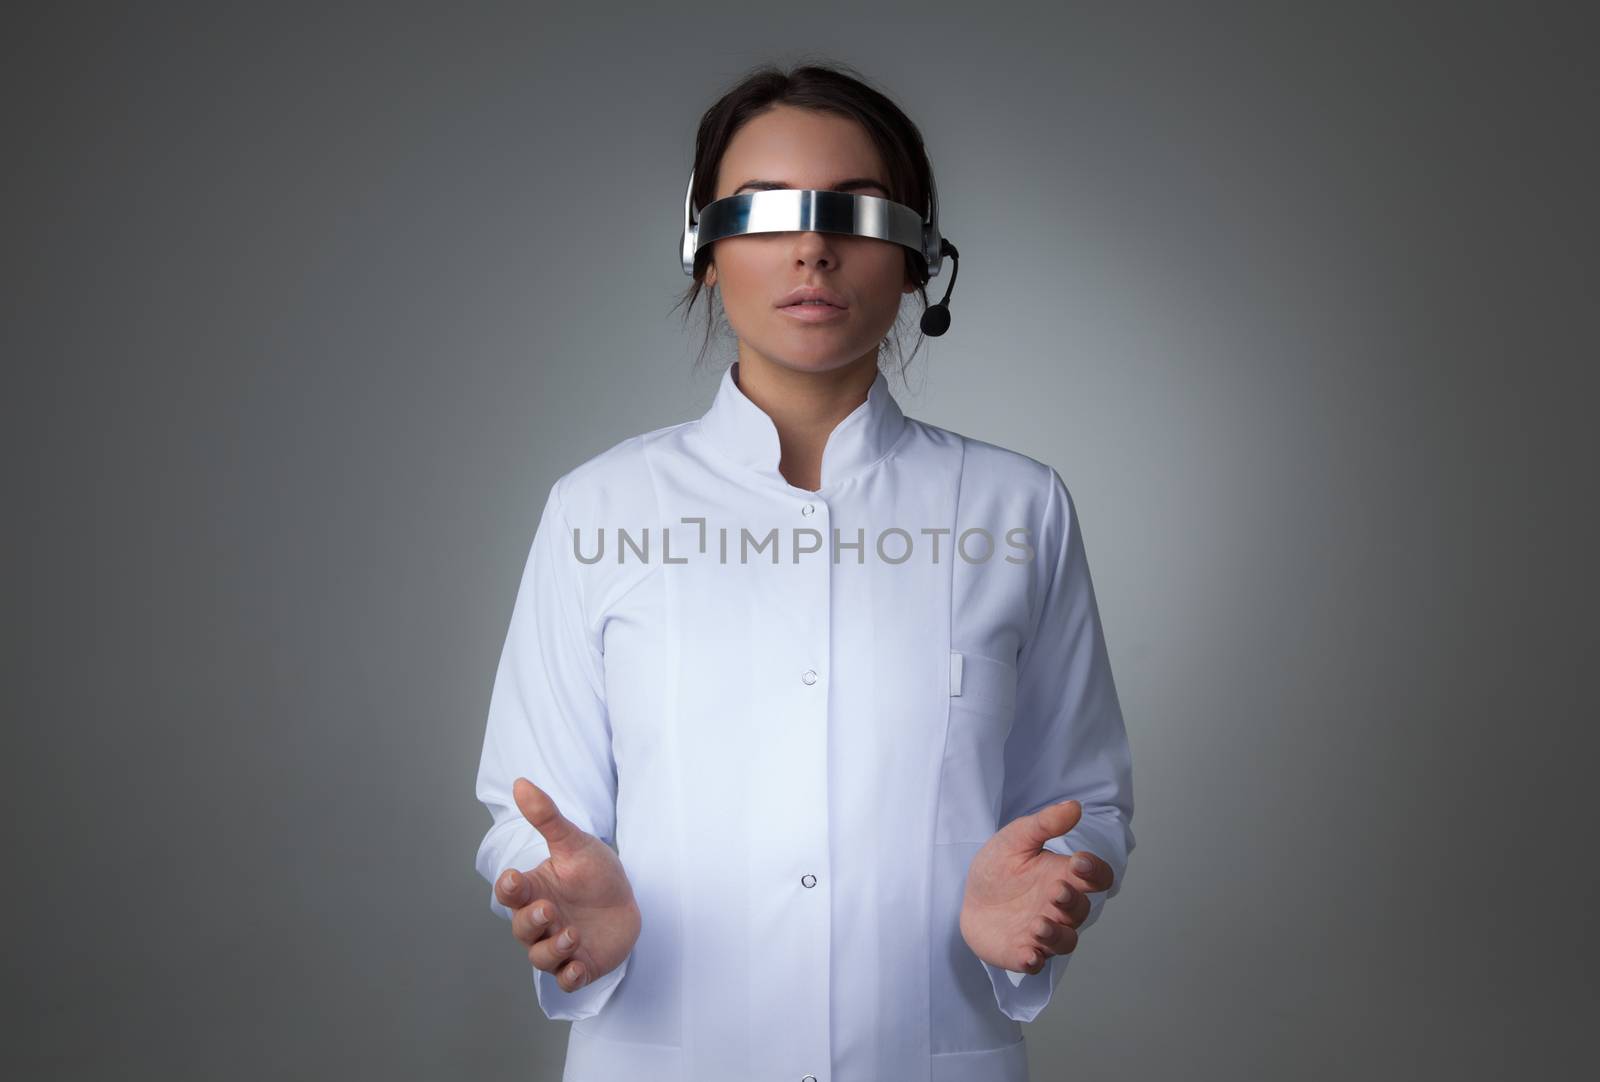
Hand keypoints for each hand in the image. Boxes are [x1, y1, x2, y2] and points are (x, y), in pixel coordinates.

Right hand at [494, 777, 640, 992]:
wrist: (625, 900)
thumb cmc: (593, 871)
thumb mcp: (574, 842)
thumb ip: (547, 817)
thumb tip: (521, 783)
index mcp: (534, 890)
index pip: (509, 892)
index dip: (508, 888)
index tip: (515, 878)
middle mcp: (540, 921)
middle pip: (521, 929)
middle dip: (531, 921)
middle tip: (549, 909)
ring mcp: (558, 945)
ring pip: (540, 958)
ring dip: (552, 949)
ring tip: (572, 934)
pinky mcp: (580, 965)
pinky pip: (566, 980)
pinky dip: (570, 976)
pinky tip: (580, 966)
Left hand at [958, 799, 1114, 974]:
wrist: (968, 895)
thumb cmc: (999, 867)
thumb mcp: (1016, 838)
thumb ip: (1044, 824)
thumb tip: (1074, 806)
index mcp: (1063, 876)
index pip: (1097, 878)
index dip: (1096, 871)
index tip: (1079, 860)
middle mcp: (1058, 908)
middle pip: (1081, 910)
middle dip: (1071, 902)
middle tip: (1055, 891)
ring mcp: (1042, 932)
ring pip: (1065, 942)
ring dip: (1056, 936)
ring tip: (1039, 925)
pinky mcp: (1022, 952)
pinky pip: (1035, 962)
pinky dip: (1033, 960)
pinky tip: (1026, 954)